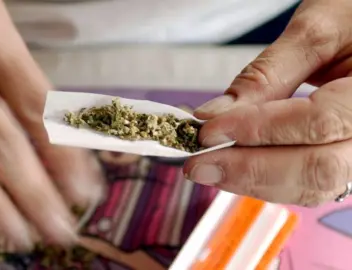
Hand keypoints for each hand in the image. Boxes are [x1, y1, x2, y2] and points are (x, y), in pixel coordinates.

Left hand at [184, 0, 351, 205]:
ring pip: (311, 186)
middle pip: (317, 169)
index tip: (208, 130)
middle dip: (249, 170)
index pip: (317, 123)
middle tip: (198, 164)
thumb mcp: (316, 31)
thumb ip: (266, 75)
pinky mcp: (345, 159)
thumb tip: (214, 115)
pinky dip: (266, 180)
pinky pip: (308, 183)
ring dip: (252, 182)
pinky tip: (234, 168)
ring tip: (209, 168)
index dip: (257, 130)